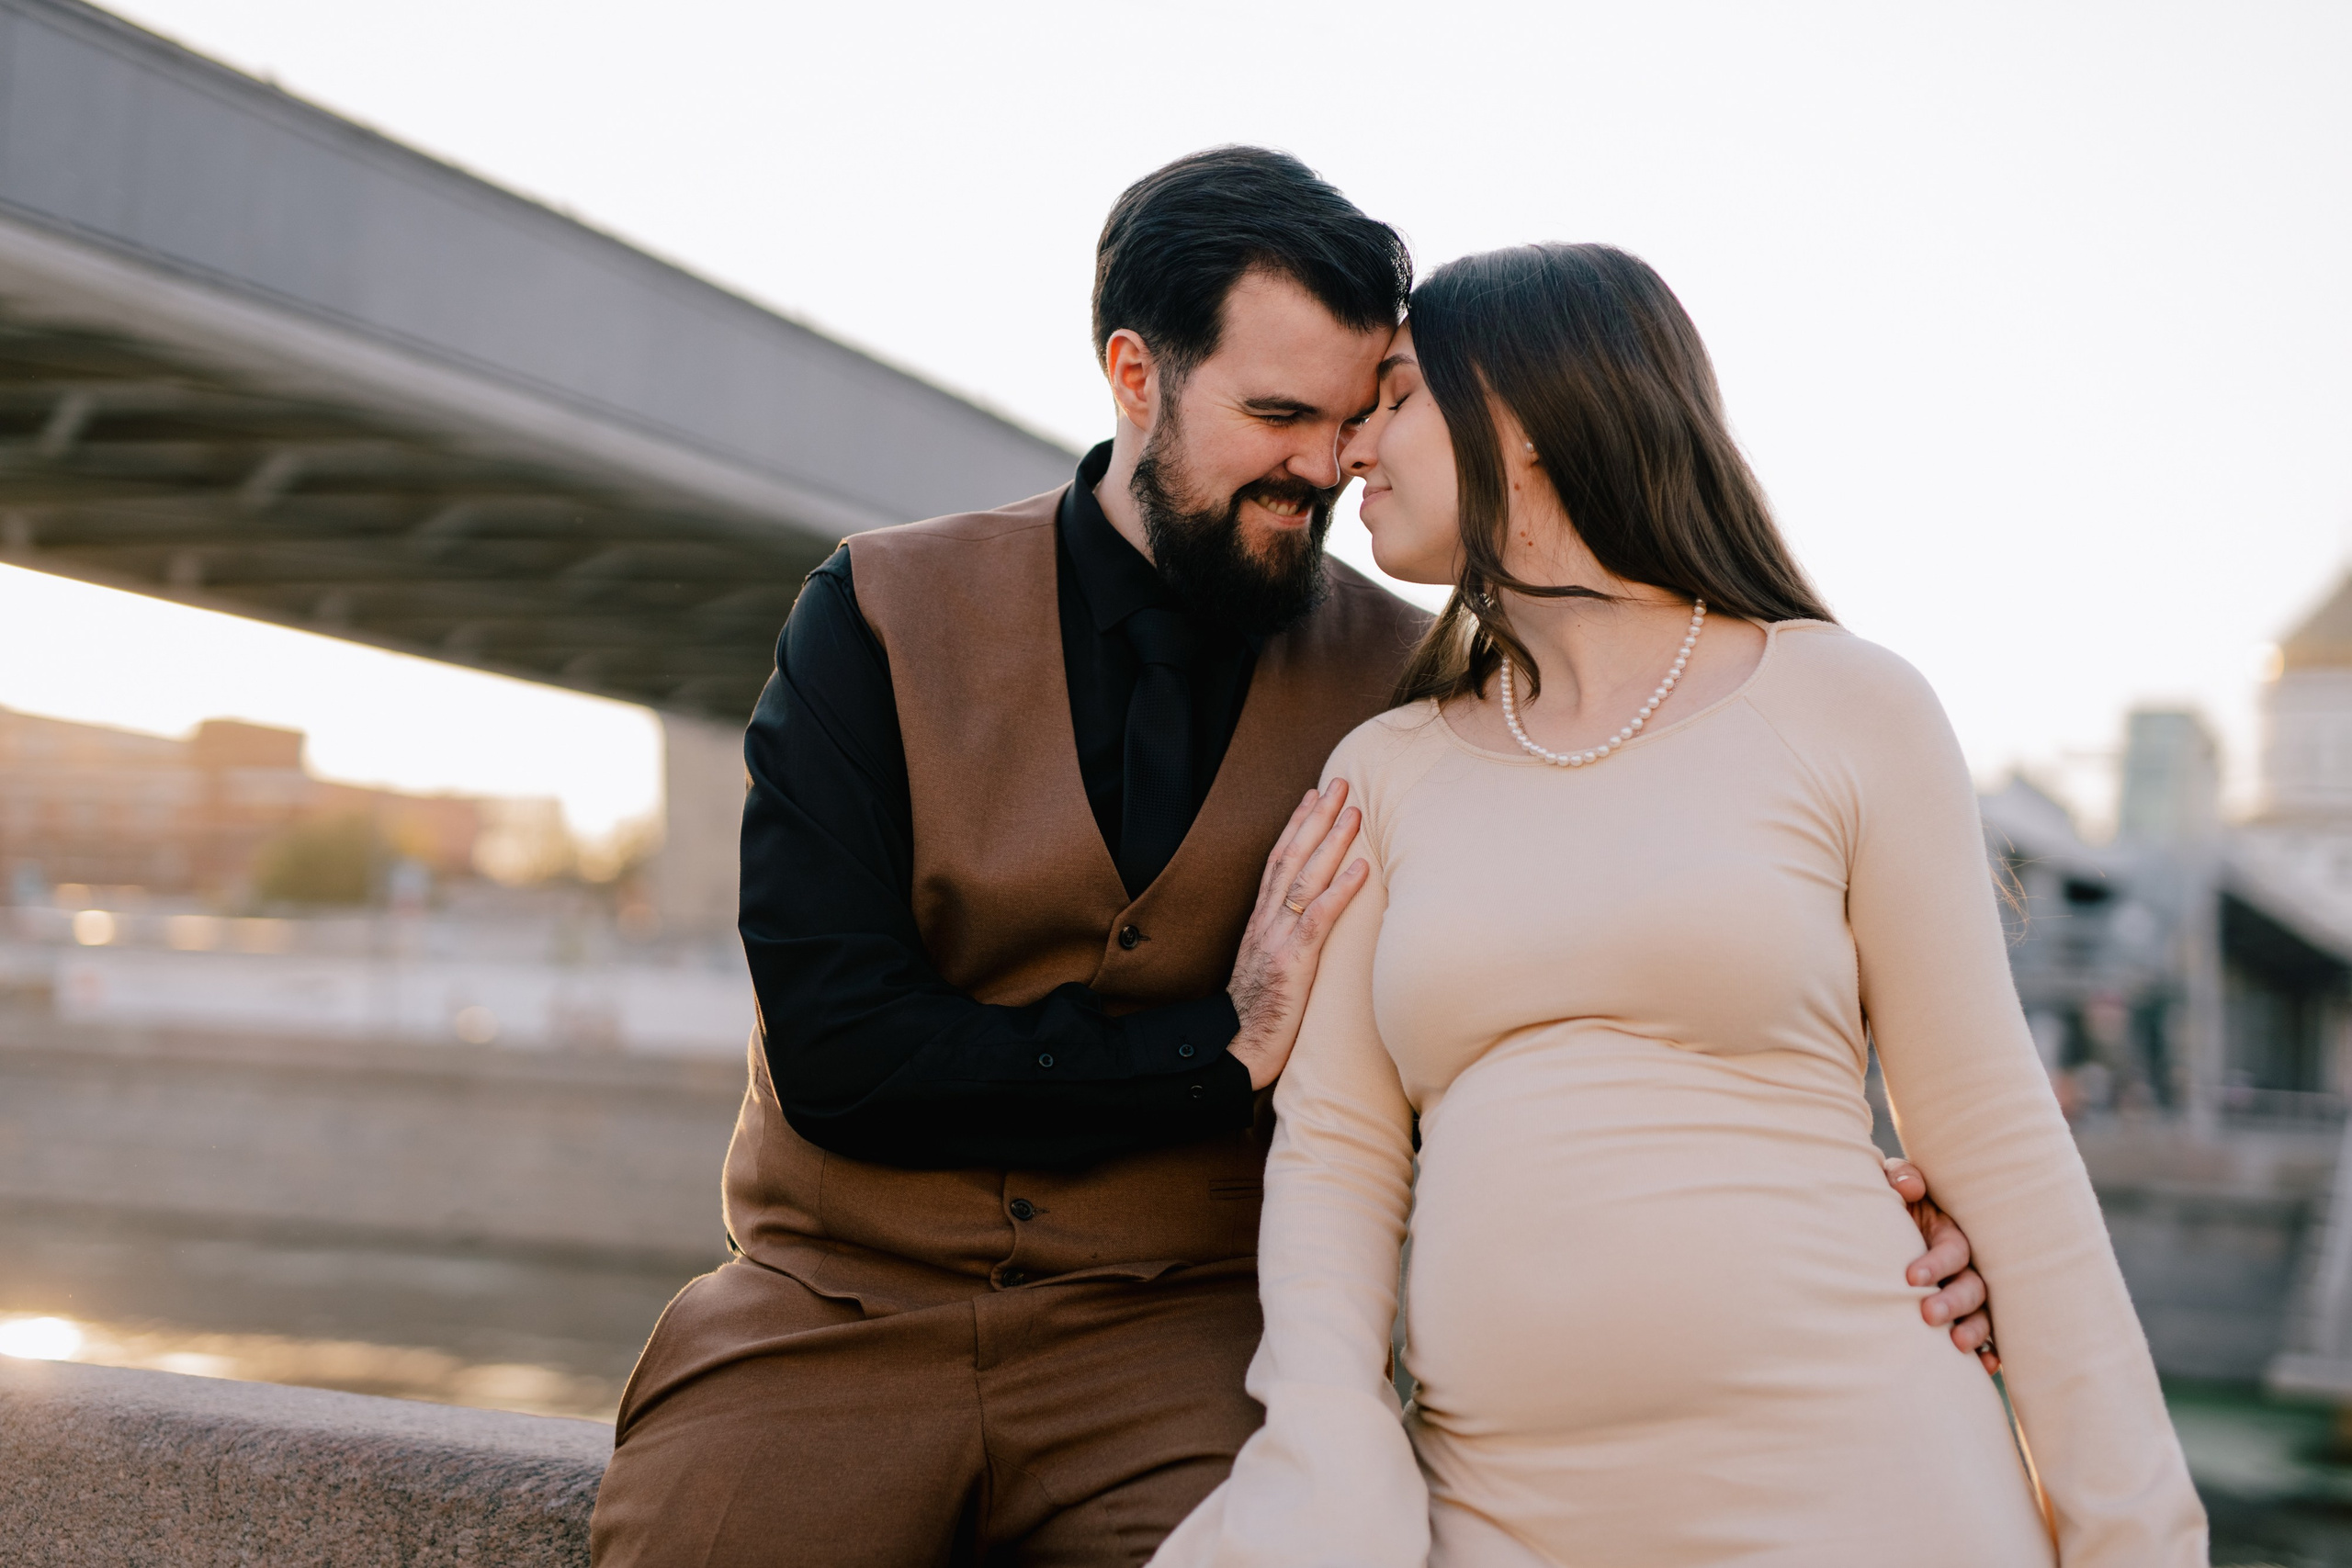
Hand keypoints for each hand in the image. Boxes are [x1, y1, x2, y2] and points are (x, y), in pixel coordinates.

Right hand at [1226, 780, 1369, 1089]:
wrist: (1233, 1052)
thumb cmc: (1257, 1016)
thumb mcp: (1270, 969)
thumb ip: (1285, 941)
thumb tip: (1307, 925)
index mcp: (1260, 922)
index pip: (1278, 862)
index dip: (1296, 826)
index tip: (1312, 795)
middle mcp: (1266, 922)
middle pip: (1291, 857)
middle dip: (1315, 817)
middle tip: (1338, 782)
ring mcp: (1277, 940)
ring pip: (1305, 878)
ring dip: (1331, 841)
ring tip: (1353, 810)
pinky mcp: (1292, 963)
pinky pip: (1319, 919)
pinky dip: (1341, 890)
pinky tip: (1361, 867)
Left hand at [1885, 1158, 1997, 1373]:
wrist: (1871, 1231)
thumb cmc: (1885, 1205)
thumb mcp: (1889, 1185)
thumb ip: (1900, 1178)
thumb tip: (1912, 1187)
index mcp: (1948, 1233)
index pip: (1954, 1249)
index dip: (1937, 1263)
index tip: (1910, 1278)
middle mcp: (1964, 1265)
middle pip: (1974, 1285)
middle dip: (1954, 1301)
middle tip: (1928, 1315)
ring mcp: (1965, 1292)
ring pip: (1983, 1313)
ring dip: (1974, 1329)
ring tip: (1956, 1345)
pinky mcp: (1962, 1317)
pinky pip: (1985, 1337)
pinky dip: (1988, 1352)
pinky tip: (1982, 1365)